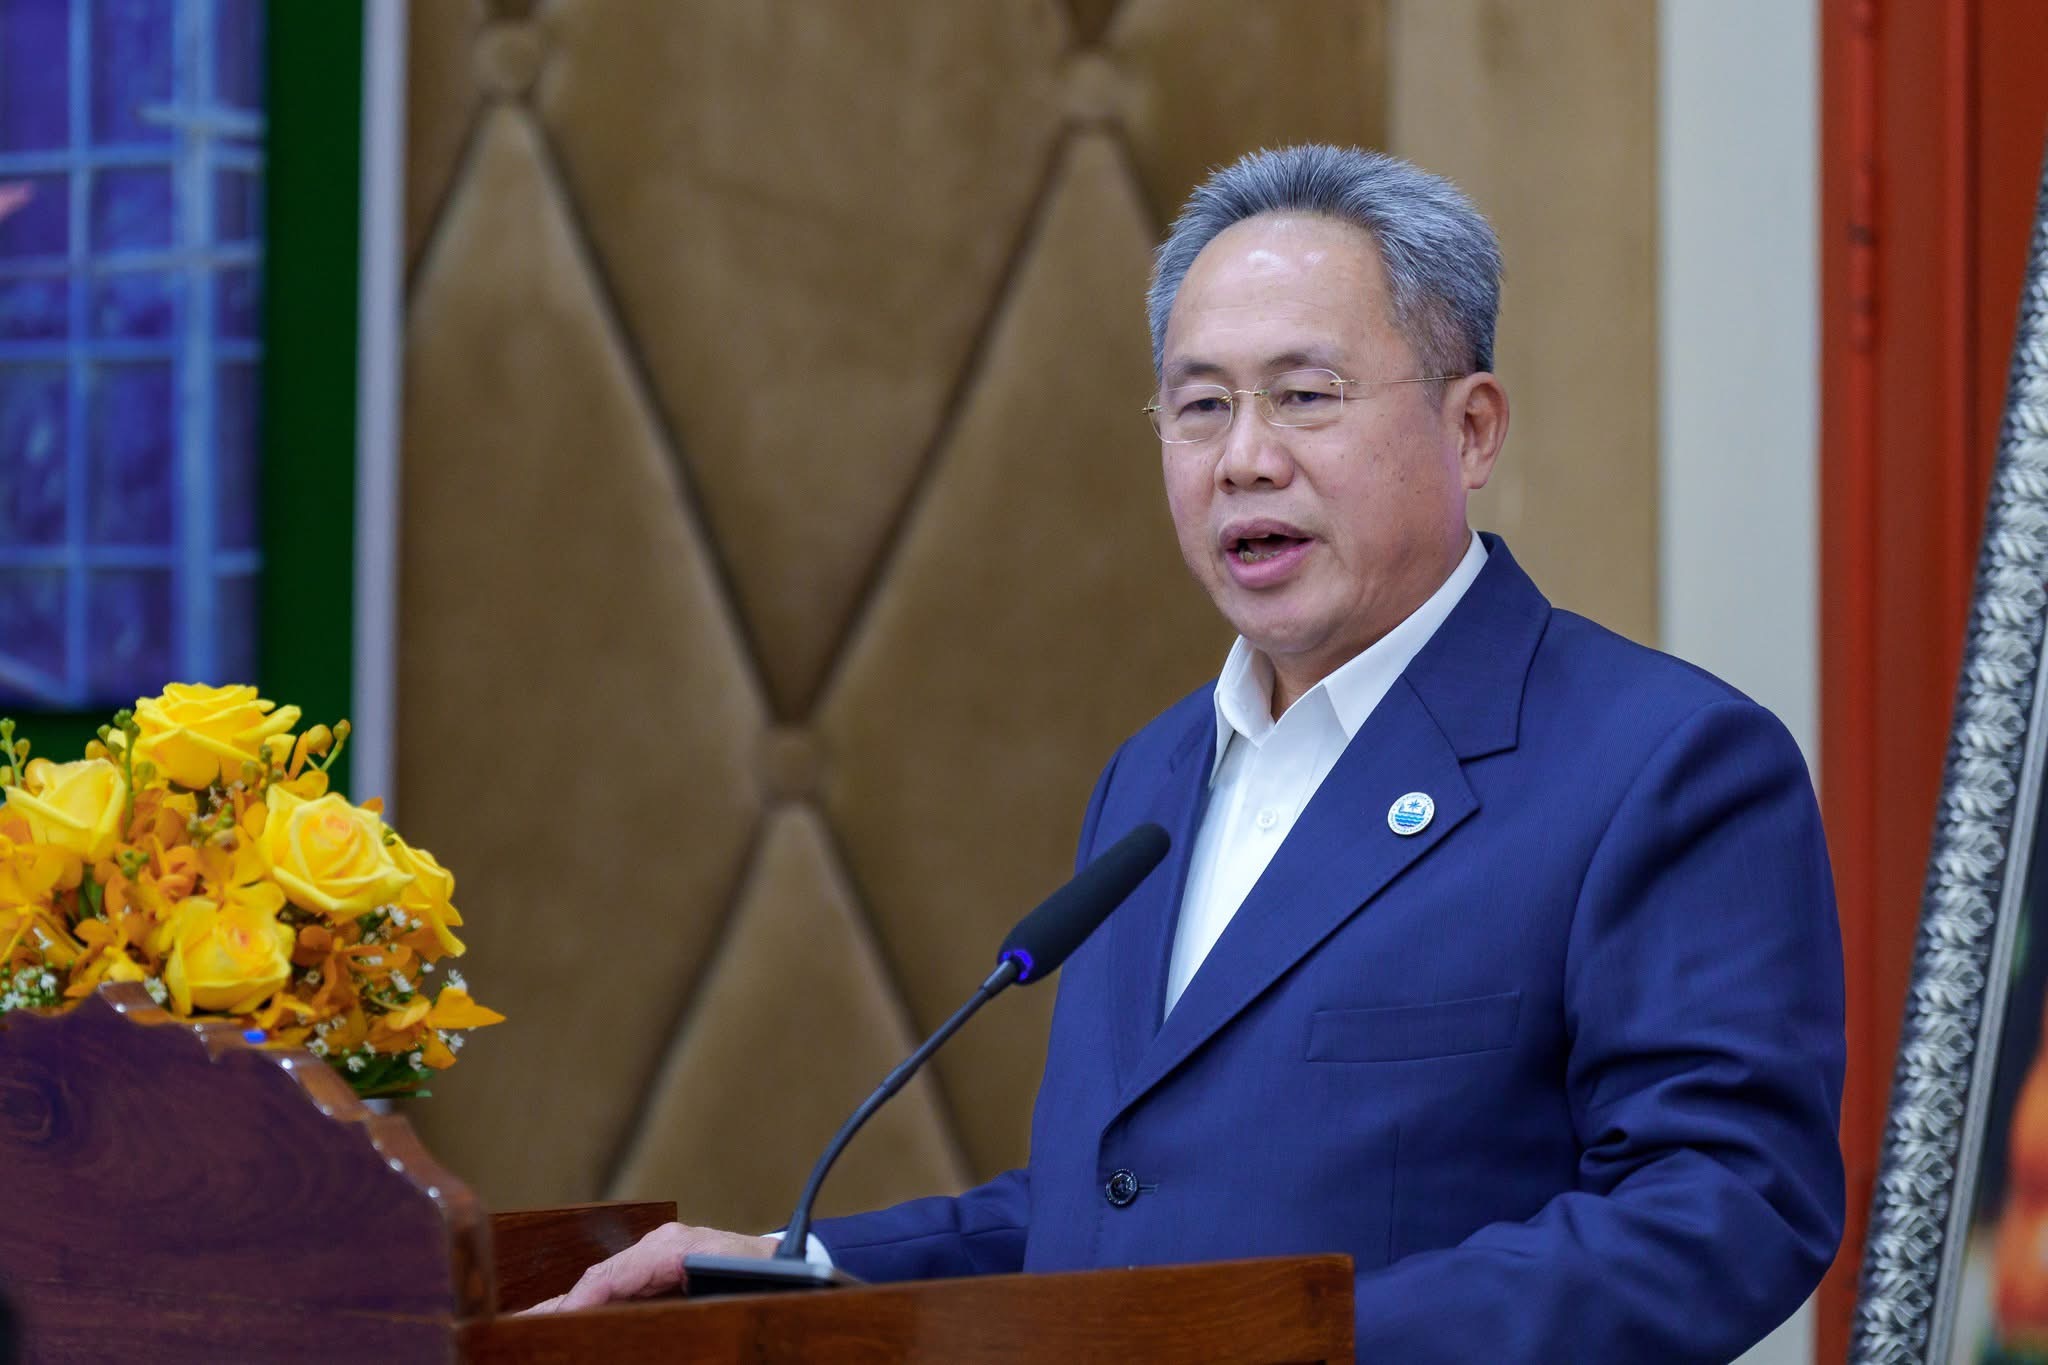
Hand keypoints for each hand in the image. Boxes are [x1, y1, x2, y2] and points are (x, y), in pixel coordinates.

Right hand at [520, 1223, 777, 1312]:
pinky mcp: (660, 1269)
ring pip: (603, 1284)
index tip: (555, 1325)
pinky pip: (617, 1287)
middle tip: (518, 1334)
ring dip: (568, 1307)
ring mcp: (660, 1255)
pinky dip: (589, 1302)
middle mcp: (663, 1245)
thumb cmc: (771, 1282)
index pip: (614, 1276)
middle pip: (599, 1280)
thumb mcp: (732, 1293)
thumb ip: (688, 1292)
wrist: (797, 1266)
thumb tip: (625, 1291)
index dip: (580, 1302)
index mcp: (678, 1248)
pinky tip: (564, 1319)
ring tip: (527, 1329)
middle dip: (561, 1307)